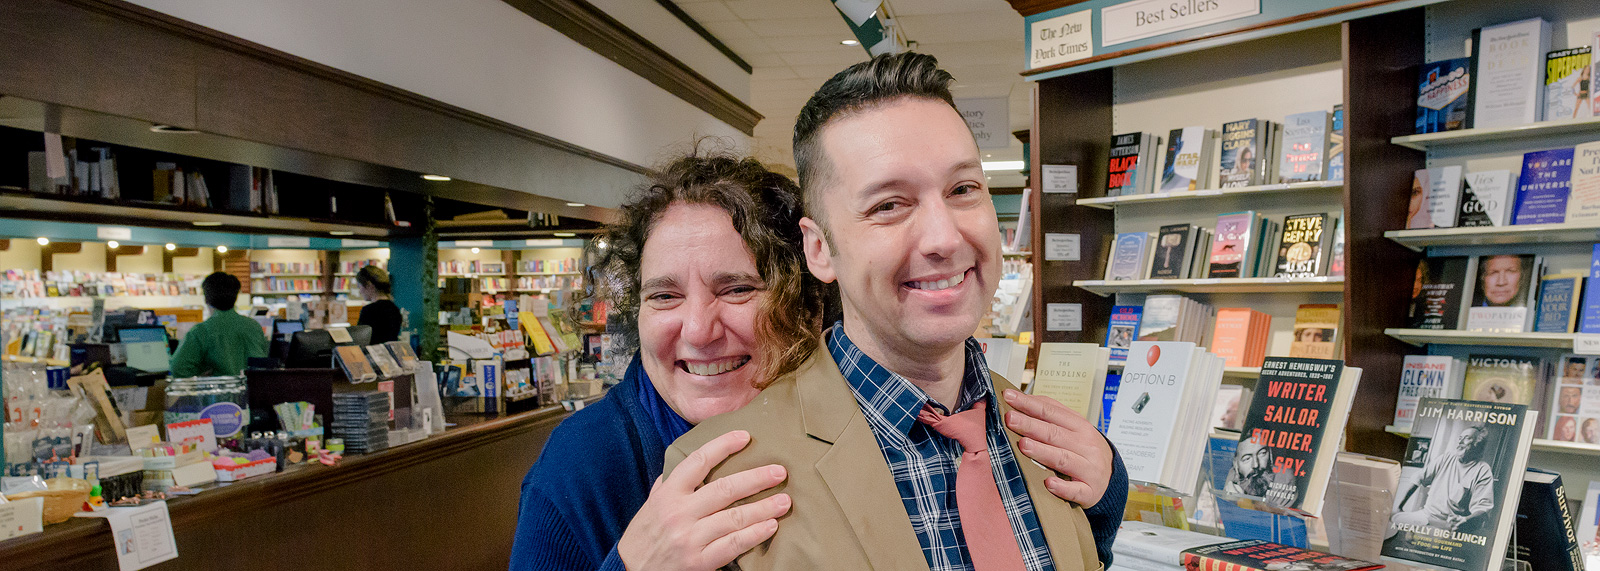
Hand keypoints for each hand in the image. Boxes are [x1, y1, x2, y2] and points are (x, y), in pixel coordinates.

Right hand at [618, 430, 790, 570]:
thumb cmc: (645, 534)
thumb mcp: (652, 503)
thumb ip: (672, 482)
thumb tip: (695, 461)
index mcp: (668, 493)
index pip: (698, 461)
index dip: (723, 446)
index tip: (745, 436)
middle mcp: (679, 513)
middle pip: (725, 489)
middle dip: (757, 478)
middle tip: (780, 471)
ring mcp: (690, 538)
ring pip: (734, 518)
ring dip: (763, 508)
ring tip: (784, 501)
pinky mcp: (699, 561)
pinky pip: (733, 545)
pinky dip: (754, 534)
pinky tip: (770, 526)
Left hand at [1002, 389, 1112, 507]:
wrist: (1111, 476)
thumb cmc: (1086, 449)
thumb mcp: (1074, 428)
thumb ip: (1052, 413)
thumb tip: (1024, 400)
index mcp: (1080, 426)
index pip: (1052, 412)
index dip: (1030, 404)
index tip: (1009, 397)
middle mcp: (1085, 446)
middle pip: (1054, 434)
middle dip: (1031, 425)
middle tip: (1010, 418)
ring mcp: (1088, 469)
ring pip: (1063, 459)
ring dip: (1043, 452)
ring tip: (1023, 445)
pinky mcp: (1088, 491)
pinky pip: (1075, 490)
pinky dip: (1063, 488)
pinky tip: (1049, 483)